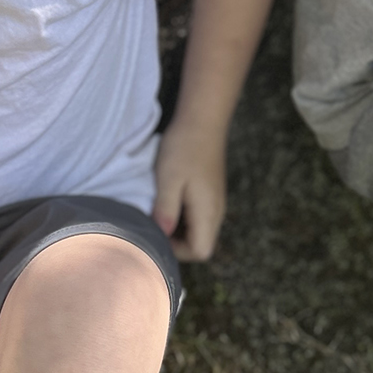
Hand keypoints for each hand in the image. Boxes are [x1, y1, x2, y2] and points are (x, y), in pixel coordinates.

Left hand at [152, 119, 226, 260]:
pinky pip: (199, 217)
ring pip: (200, 231)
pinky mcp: (211, 193)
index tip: (158, 232)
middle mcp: (217, 211)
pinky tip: (169, 200)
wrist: (202, 120)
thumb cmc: (183, 148)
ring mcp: (215, 202)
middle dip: (177, 242)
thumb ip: (165, 210)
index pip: (200, 251)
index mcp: (208, 211)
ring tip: (160, 211)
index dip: (177, 250)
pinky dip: (184, 217)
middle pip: (202, 244)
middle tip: (155, 223)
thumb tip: (161, 235)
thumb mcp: (168, 180)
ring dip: (179, 229)